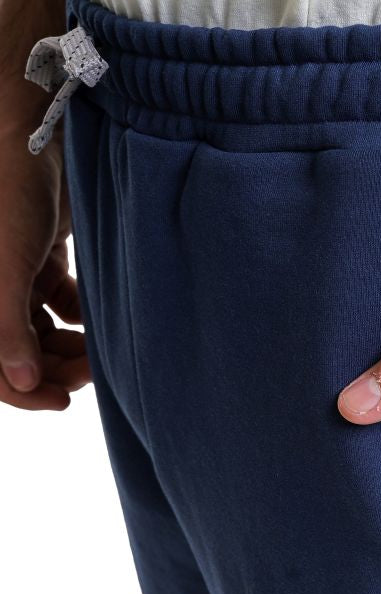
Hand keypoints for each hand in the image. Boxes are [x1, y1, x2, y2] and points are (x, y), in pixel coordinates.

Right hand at [0, 132, 88, 410]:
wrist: (36, 133)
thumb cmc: (11, 194)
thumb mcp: (6, 267)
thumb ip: (7, 327)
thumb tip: (23, 384)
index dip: (21, 393)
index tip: (62, 401)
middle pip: (20, 354)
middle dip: (54, 370)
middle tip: (91, 374)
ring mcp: (14, 274)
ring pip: (43, 333)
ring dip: (71, 350)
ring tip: (99, 354)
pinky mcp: (42, 257)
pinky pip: (62, 303)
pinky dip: (81, 319)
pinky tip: (98, 324)